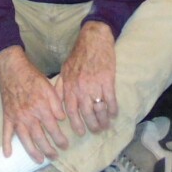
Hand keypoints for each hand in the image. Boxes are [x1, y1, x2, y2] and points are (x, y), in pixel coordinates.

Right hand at [0, 46, 70, 159]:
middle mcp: (29, 115)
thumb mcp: (49, 87)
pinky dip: (6, 144)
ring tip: (39, 160)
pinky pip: (6, 133)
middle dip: (49, 150)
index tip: (65, 146)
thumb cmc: (32, 77)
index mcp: (41, 107)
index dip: (60, 139)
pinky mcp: (7, 117)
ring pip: (25, 139)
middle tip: (55, 157)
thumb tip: (61, 119)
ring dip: (32, 152)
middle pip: (40, 138)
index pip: (53, 128)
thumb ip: (56, 103)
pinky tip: (8, 155)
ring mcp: (16, 118)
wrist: (12, 69)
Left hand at [57, 21, 117, 137]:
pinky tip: (114, 114)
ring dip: (103, 120)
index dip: (76, 124)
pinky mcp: (108, 80)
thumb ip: (60, 88)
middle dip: (92, 125)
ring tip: (106, 125)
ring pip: (99, 109)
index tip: (81, 132)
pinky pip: (111, 100)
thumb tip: (57, 104)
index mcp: (70, 86)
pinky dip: (113, 109)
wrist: (93, 39)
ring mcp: (95, 84)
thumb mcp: (65, 70)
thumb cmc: (78, 55)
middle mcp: (81, 88)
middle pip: (86, 113)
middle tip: (96, 131)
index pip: (71, 111)